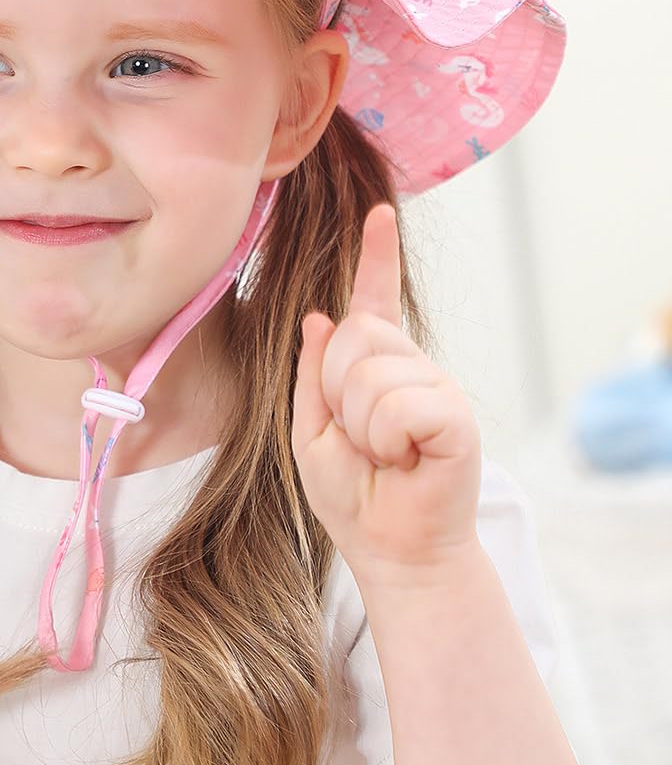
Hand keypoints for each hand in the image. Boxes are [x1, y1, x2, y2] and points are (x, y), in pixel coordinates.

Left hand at [291, 203, 482, 581]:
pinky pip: (399, 405)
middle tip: (359, 440)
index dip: (376, 258)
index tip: (378, 215)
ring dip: (360, 427)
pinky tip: (404, 462)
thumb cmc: (353, 497)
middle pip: (355, 335)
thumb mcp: (310, 434)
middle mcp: (412, 370)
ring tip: (382, 456)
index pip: (375, 303)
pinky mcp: (454, 416)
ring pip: (370, 373)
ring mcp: (437, 389)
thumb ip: (311, 377)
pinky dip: (386, 441)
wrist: (392, 549)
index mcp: (377, 370)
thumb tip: (320, 318)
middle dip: (336, 391)